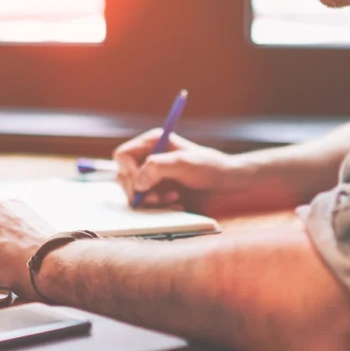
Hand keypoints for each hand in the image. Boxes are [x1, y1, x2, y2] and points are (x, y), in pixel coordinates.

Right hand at [113, 129, 235, 209]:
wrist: (226, 184)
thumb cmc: (209, 167)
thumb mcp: (183, 163)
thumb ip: (156, 168)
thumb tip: (136, 183)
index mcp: (151, 142)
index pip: (122, 156)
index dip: (128, 171)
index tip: (141, 185)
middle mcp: (148, 158)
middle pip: (123, 176)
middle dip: (139, 190)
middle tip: (156, 197)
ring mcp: (152, 177)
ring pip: (133, 193)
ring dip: (150, 200)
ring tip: (172, 199)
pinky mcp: (157, 193)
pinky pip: (145, 205)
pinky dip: (157, 208)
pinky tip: (176, 204)